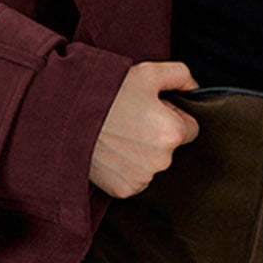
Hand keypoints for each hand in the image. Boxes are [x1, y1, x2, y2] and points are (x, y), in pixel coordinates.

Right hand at [88, 60, 201, 197]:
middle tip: (131, 121)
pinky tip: (111, 152)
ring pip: (153, 164)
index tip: (152, 111)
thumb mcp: (149, 72)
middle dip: (157, 136)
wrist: (67, 115)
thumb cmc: (109, 92)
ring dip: (142, 153)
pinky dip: (126, 169)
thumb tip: (196, 89)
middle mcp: (163, 160)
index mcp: (173, 132)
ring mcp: (143, 178)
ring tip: (118, 135)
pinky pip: (135, 179)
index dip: (171, 116)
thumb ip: (181, 76)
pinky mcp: (124, 190)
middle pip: (171, 148)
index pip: (190, 128)